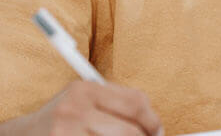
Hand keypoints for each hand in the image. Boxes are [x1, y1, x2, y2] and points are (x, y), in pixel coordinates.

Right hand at [26, 80, 162, 135]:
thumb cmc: (62, 121)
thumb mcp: (84, 102)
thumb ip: (115, 104)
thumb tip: (154, 124)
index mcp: (85, 89)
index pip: (135, 102)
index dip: (153, 121)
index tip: (157, 132)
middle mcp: (75, 108)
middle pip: (130, 131)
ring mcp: (67, 132)